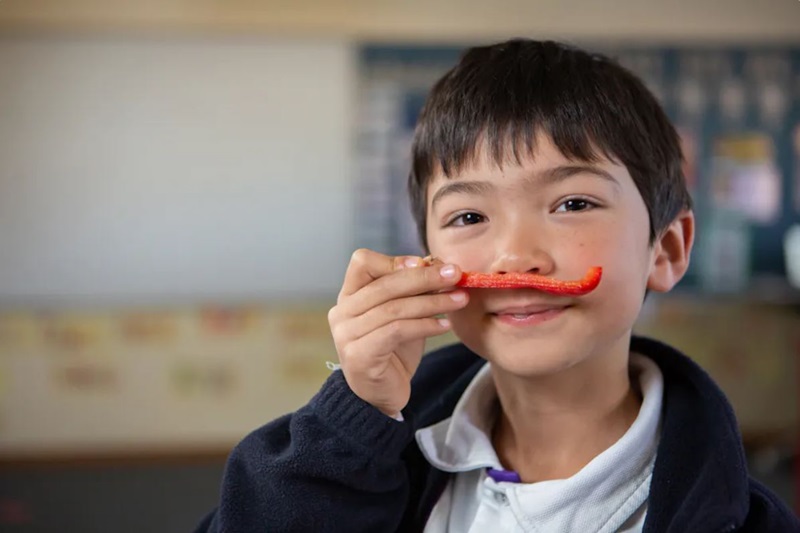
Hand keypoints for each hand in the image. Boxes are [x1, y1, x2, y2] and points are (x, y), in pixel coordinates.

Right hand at [327, 249, 467, 416]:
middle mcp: (342, 312)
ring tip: (460, 299)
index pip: (362, 262)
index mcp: (349, 296)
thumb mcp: (404, 315)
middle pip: (385, 284)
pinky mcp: (359, 355)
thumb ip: (414, 291)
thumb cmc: (393, 352)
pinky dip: (425, 325)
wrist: (381, 396)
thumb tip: (440, 264)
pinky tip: (445, 325)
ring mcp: (347, 334)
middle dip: (425, 277)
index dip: (394, 260)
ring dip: (432, 302)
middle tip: (456, 274)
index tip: (425, 262)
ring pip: (394, 308)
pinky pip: (397, 331)